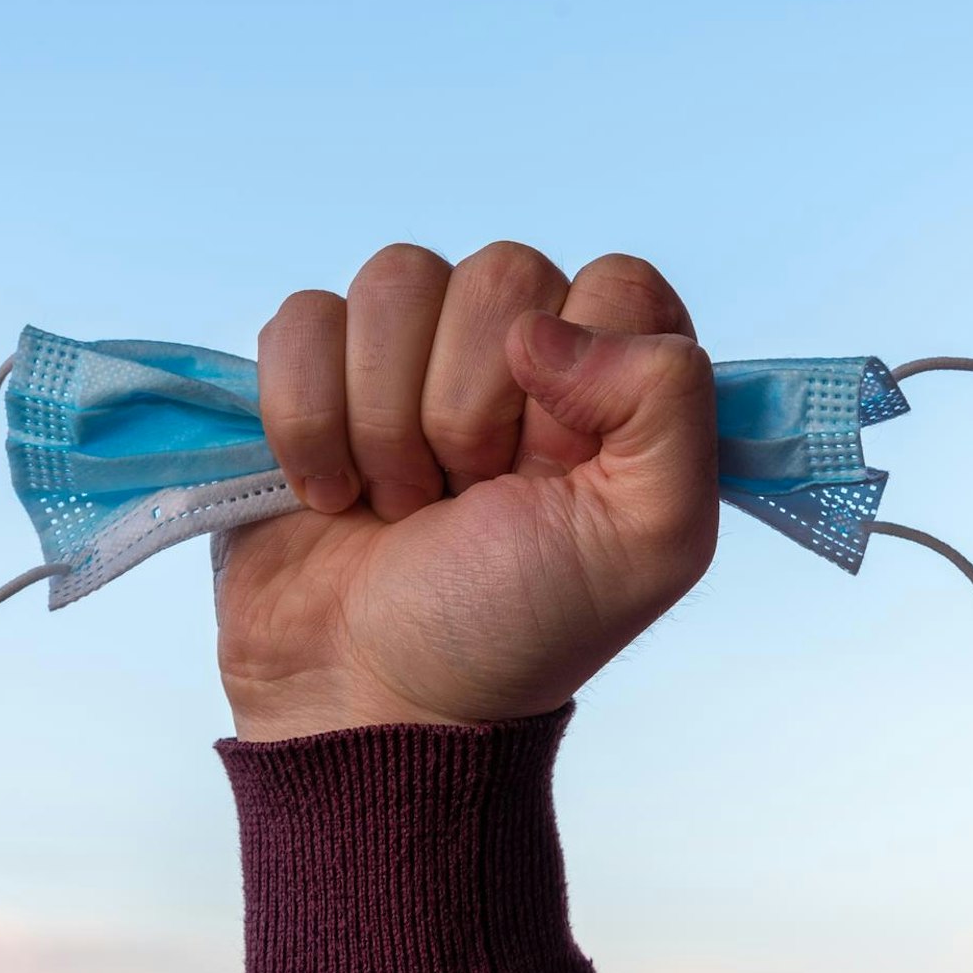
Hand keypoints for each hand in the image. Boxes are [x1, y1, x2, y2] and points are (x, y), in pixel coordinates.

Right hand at [211, 242, 716, 740]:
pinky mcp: (317, 375)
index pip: (612, 283)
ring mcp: (412, 358)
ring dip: (385, 418)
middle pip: (498, 273)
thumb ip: (669, 403)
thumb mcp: (651, 540)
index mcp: (619, 381)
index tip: (553, 470)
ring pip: (394, 281)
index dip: (578, 378)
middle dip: (470, 409)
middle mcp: (523, 352)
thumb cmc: (514, 630)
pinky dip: (306, 417)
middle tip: (465, 500)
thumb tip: (542, 327)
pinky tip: (330, 492)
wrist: (369, 699)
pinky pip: (302, 319)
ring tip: (400, 503)